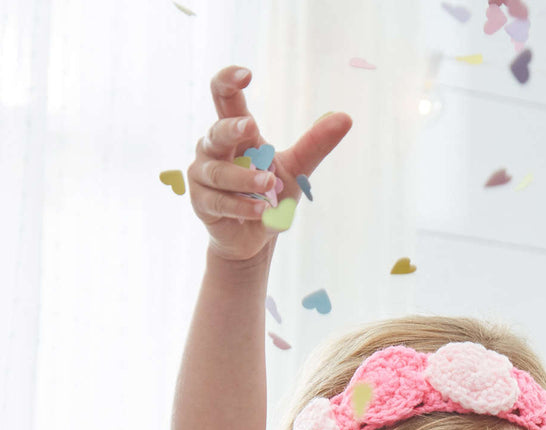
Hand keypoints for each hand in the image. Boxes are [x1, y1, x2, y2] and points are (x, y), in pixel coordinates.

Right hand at [188, 65, 352, 262]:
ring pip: (220, 172)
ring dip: (245, 179)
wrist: (253, 237)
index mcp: (234, 132)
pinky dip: (242, 207)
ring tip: (268, 186)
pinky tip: (259, 212)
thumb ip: (315, 144)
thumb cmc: (270, 196)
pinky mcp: (200, 201)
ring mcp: (202, 174)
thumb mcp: (296, 169)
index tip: (246, 74)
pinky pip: (219, 202)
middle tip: (250, 127)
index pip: (224, 97)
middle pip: (217, 132)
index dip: (228, 81)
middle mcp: (213, 148)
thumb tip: (345, 117)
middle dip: (232, 129)